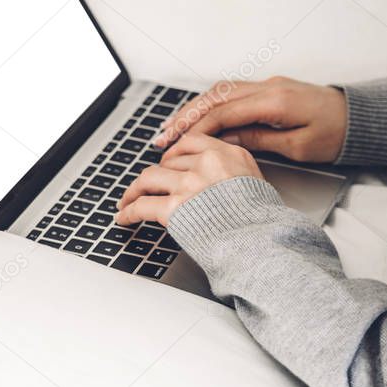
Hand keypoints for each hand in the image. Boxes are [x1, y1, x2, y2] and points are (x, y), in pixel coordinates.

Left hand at [116, 133, 262, 225]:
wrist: (261, 244)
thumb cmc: (262, 224)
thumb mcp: (256, 185)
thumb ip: (234, 175)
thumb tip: (219, 180)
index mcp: (229, 154)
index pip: (191, 142)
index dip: (174, 153)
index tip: (167, 160)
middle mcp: (207, 163)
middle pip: (168, 161)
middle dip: (157, 175)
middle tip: (149, 186)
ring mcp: (189, 184)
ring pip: (148, 178)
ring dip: (135, 190)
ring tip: (128, 199)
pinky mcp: (174, 207)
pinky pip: (141, 205)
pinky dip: (128, 212)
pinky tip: (124, 217)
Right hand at [154, 77, 347, 162]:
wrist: (360, 118)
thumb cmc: (336, 135)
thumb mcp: (297, 147)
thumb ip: (257, 140)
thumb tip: (222, 142)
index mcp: (275, 101)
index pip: (224, 112)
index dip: (195, 128)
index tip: (175, 144)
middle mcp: (268, 87)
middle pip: (215, 97)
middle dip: (184, 117)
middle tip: (162, 136)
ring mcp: (268, 85)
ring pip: (219, 92)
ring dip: (193, 110)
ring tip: (171, 129)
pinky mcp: (269, 89)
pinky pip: (231, 93)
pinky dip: (210, 106)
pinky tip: (197, 119)